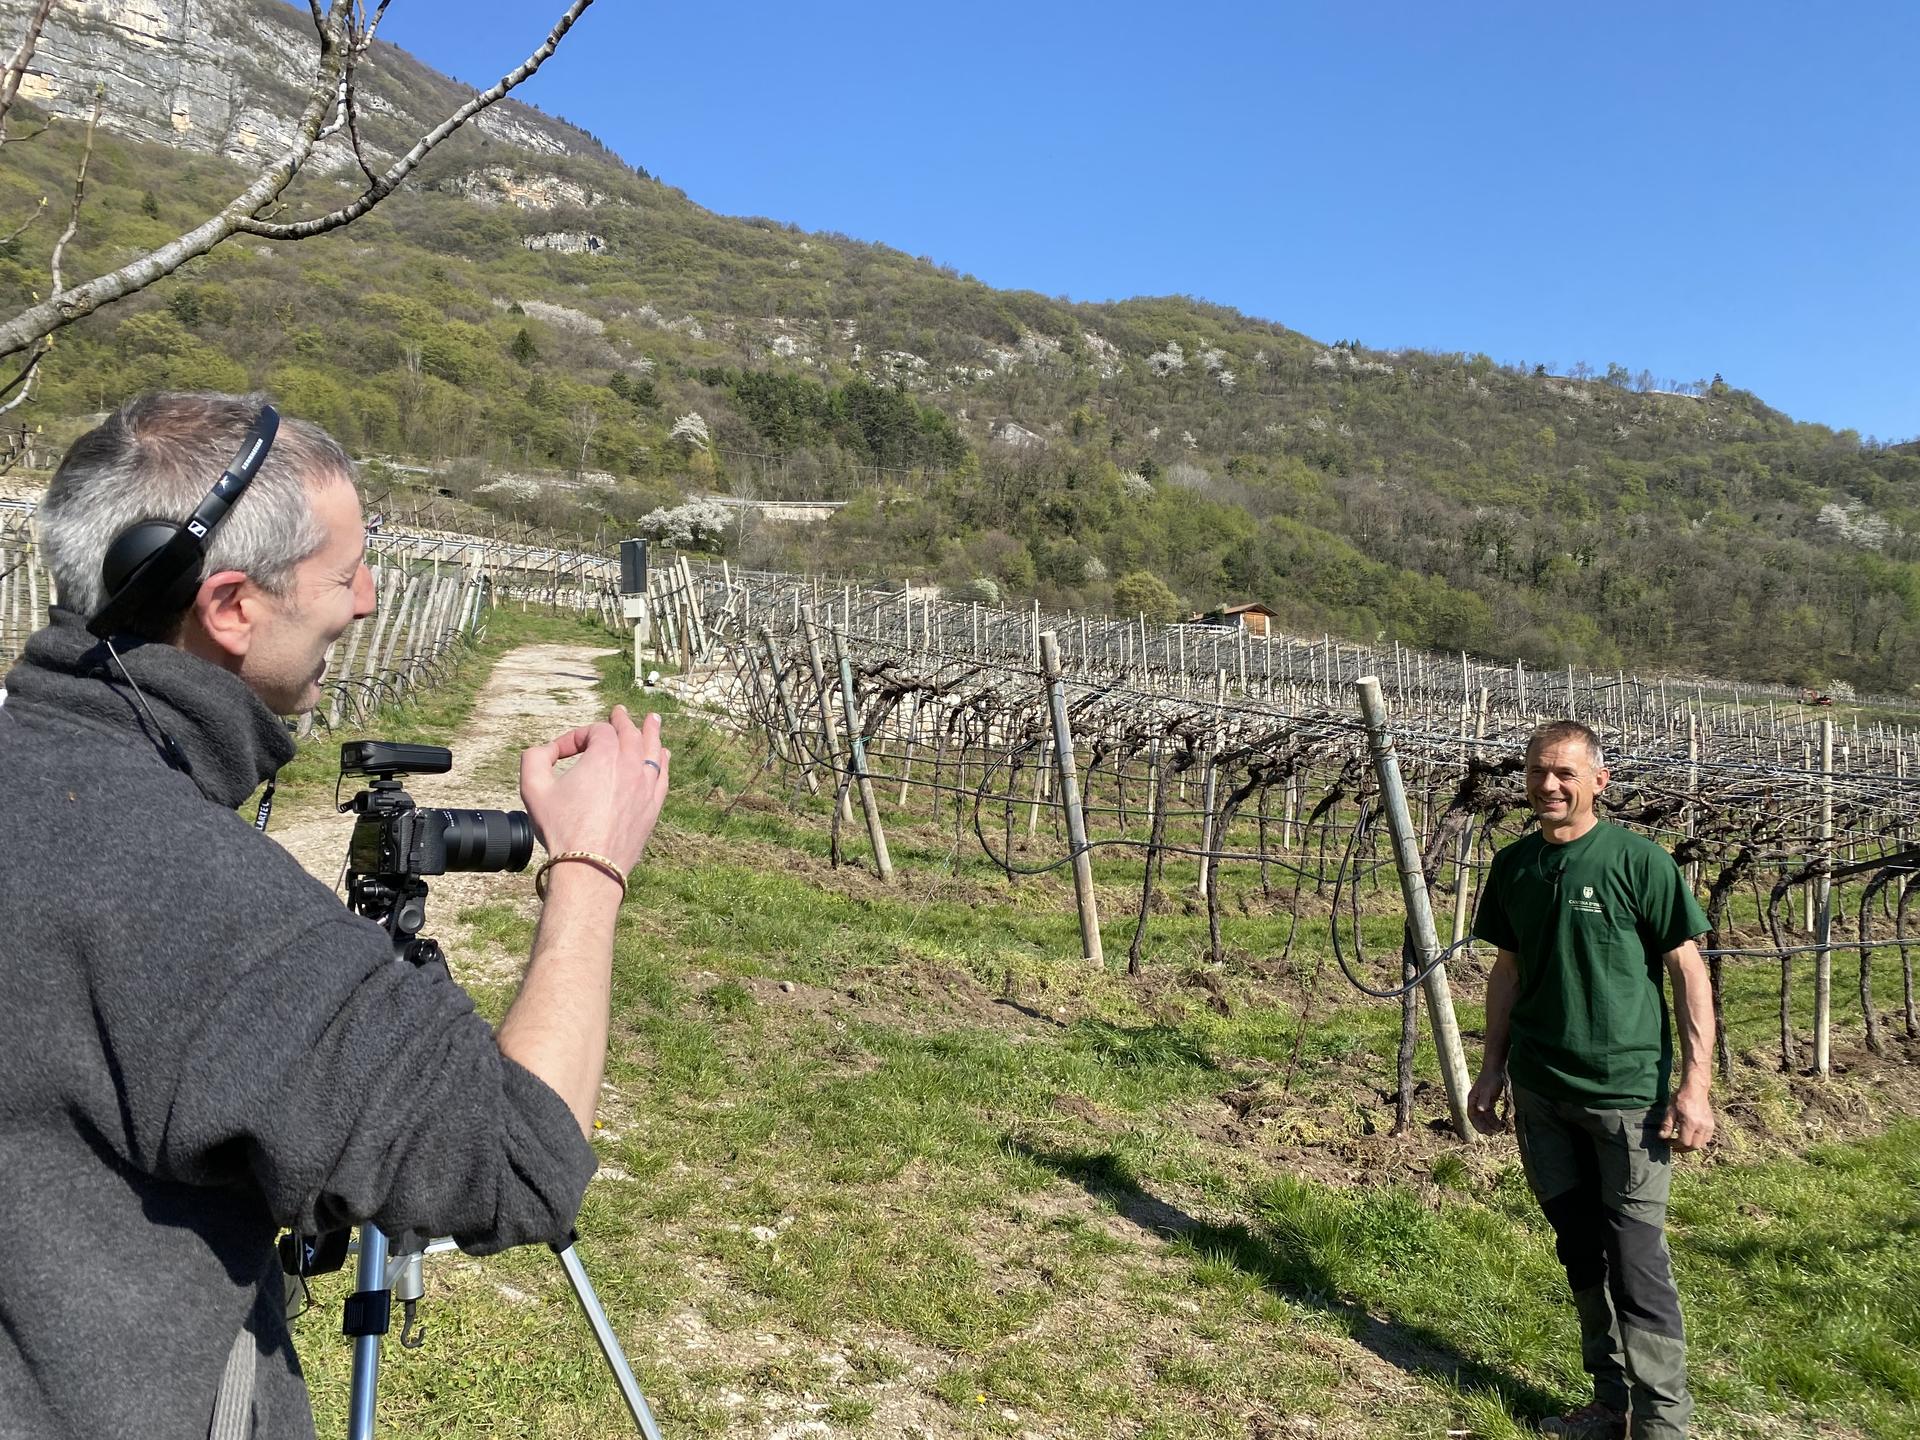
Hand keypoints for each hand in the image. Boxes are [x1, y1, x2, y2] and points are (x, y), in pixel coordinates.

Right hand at [519, 707, 668, 872]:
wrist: (590, 867)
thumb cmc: (561, 828)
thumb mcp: (533, 787)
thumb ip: (534, 757)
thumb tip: (545, 749)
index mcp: (604, 755)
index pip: (596, 731)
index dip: (575, 737)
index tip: (558, 755)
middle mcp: (631, 765)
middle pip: (630, 733)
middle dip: (622, 721)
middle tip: (620, 712)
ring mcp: (646, 786)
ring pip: (652, 751)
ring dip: (651, 732)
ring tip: (653, 720)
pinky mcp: (653, 807)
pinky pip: (662, 776)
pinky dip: (662, 761)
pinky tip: (663, 755)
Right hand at [1467, 1066, 1506, 1134]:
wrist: (1495, 1069)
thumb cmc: (1490, 1079)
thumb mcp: (1487, 1090)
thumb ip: (1484, 1100)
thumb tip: (1480, 1110)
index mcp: (1472, 1099)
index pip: (1472, 1115)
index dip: (1477, 1124)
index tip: (1484, 1132)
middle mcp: (1476, 1102)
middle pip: (1478, 1117)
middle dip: (1484, 1126)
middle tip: (1492, 1134)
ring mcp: (1482, 1101)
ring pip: (1485, 1116)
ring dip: (1490, 1123)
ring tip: (1498, 1130)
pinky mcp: (1489, 1100)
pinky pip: (1491, 1113)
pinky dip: (1495, 1118)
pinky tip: (1500, 1123)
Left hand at [1659, 1082, 1715, 1152]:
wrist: (1695, 1090)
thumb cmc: (1680, 1098)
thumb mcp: (1670, 1110)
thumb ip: (1667, 1125)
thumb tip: (1662, 1137)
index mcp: (1690, 1123)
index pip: (1684, 1142)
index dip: (1675, 1145)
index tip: (1668, 1142)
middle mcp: (1701, 1126)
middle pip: (1694, 1146)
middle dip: (1683, 1148)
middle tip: (1674, 1145)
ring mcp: (1708, 1126)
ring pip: (1702, 1144)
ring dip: (1692, 1146)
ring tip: (1682, 1142)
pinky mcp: (1711, 1124)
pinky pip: (1707, 1139)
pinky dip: (1699, 1141)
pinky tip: (1691, 1137)